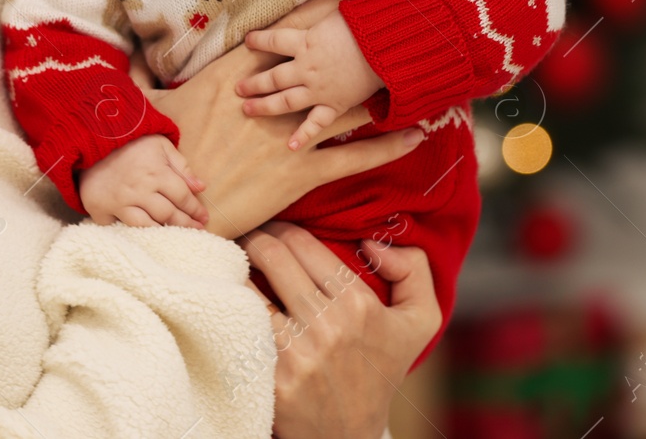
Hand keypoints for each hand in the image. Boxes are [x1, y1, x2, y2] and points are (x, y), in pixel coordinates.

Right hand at [78, 134, 208, 228]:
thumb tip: (201, 187)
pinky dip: (131, 233)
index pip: (182, 197)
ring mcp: (118, 202)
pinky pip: (119, 228)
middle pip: (168, 215)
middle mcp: (139, 190)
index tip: (204, 218)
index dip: (195, 210)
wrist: (91, 139)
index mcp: (156, 173)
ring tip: (175, 236)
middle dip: (186, 224)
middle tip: (197, 231)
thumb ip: (181, 167)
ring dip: (163, 232)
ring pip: (146, 226)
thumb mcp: (160, 145)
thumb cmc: (131, 142)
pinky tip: (144, 238)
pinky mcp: (100, 210)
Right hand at [147, 0, 424, 238]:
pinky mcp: (303, 170)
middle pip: (323, 62)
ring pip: (347, 105)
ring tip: (415, 73)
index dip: (315, 14)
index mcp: (237, 80)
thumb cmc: (162, 160)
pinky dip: (387, 146)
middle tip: (392, 20)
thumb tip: (132, 65)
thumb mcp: (155, 114)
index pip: (284, 37)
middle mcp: (272, 100)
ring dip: (382, 91)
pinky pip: (355, 156)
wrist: (174, 208)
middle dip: (358, 42)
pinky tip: (416, 136)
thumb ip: (149, 86)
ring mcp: (291, 134)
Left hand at [238, 13, 383, 150]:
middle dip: (254, 83)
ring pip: (285, 101)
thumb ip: (327, 8)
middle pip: (273, 77)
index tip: (248, 41)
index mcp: (306, 42)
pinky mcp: (335, 104)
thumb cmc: (367, 24)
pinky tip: (290, 146)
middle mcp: (306, 68)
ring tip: (248, 109)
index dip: (259, 40)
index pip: (274, 40)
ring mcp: (318, 89)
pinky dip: (303, 135)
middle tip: (238, 88)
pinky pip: (315, 123)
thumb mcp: (342, 9)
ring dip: (265, 106)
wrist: (386, 49)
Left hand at [242, 221, 441, 438]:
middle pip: (272, 255)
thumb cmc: (380, 371)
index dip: (282, 227)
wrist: (349, 435)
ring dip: (235, 266)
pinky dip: (228, 303)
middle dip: (255, 237)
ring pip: (247, 285)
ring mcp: (295, 354)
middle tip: (248, 235)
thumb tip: (371, 242)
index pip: (304, 243)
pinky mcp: (268, 377)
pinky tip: (225, 295)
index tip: (273, 227)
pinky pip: (238, 323)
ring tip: (232, 261)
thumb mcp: (420, 321)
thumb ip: (414, 269)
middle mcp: (326, 326)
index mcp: (358, 305)